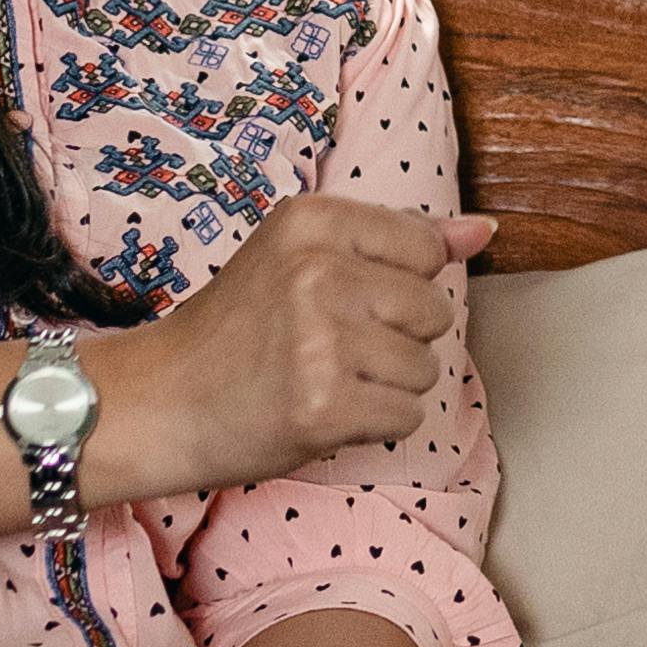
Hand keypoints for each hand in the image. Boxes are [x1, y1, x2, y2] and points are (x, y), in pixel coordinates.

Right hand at [103, 200, 490, 498]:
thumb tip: (484, 231)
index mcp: (311, 220)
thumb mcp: (304, 258)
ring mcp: (320, 339)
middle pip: (434, 312)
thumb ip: (400, 240)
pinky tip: (325, 413)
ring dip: (387, 387)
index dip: (397, 286)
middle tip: (327, 348)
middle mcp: (316, 271)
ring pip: (425, 369)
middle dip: (397, 340)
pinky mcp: (323, 405)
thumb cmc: (239, 331)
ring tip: (323, 380)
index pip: (424, 250)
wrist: (163, 402)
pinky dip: (376, 425)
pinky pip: (407, 417)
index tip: (341, 301)